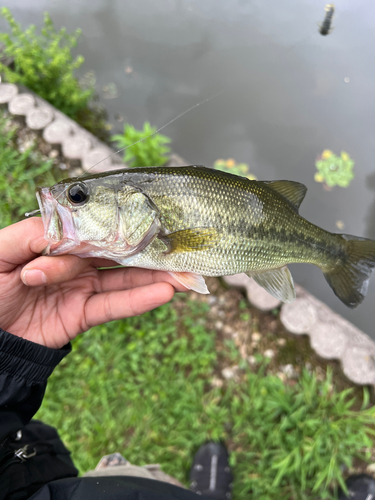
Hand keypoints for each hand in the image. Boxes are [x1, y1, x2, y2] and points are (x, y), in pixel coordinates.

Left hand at [0, 218, 185, 348]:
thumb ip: (33, 234)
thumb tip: (72, 227)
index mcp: (54, 240)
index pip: (92, 227)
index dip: (120, 224)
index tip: (151, 219)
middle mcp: (73, 261)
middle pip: (116, 251)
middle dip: (148, 248)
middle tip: (181, 245)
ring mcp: (80, 288)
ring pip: (123, 278)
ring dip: (154, 275)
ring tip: (184, 271)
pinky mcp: (83, 315)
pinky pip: (113, 306)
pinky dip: (138, 300)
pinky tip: (163, 292)